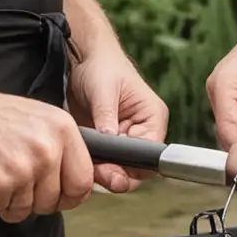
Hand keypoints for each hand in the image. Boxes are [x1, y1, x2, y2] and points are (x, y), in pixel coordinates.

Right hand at [0, 90, 95, 223]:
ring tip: (3, 179)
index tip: (62, 198)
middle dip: (39, 204)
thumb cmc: (1, 118)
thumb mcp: (45, 121)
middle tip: (24, 191)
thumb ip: (65, 148)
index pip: (83, 180)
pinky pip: (2, 209)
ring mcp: (24, 168)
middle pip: (54, 200)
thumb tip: (78, 182)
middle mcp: (48, 150)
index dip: (73, 196)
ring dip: (13, 203)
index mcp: (64, 131)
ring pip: (27, 209)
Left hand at [67, 49, 170, 193]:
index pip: (151, 152)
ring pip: (121, 169)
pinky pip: (106, 163)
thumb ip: (107, 116)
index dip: (133, 167)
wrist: (84, 60)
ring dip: (105, 173)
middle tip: (97, 175)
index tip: (112, 173)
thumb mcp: (104, 91)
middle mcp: (143, 130)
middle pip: (138, 167)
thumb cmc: (101, 67)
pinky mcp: (109, 142)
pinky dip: (95, 167)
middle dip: (118, 174)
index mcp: (152, 117)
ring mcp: (125, 138)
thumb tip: (109, 140)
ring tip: (87, 170)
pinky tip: (83, 164)